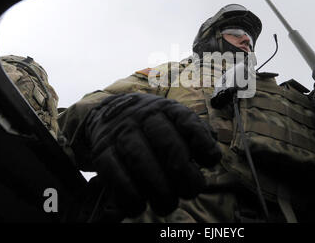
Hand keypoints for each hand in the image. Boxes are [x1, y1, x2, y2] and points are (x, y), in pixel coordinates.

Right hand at [84, 93, 220, 215]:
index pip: (187, 120)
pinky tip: (140, 206)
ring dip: (158, 189)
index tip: (211, 160)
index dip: (202, 141)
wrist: (108, 112)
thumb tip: (212, 155)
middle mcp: (144, 117)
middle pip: (166, 144)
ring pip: (140, 160)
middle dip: (183, 174)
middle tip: (191, 191)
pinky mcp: (102, 150)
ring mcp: (122, 133)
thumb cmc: (151, 123)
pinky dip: (129, 194)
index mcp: (167, 109)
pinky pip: (114, 173)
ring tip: (167, 204)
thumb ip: (195, 133)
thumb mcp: (173, 118)